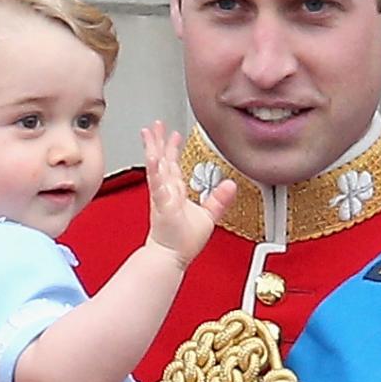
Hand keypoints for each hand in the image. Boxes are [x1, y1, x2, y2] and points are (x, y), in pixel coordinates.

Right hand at [142, 122, 235, 267]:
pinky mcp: (161, 202)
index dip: (173, 148)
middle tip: (156, 124)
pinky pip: (158, 183)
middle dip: (159, 141)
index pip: (173, 165)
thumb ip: (218, 200)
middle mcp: (167, 191)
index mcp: (176, 193)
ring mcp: (162, 195)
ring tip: (150, 132)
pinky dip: (155, 170)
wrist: (172, 257)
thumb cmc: (183, 241)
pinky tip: (153, 156)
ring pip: (157, 166)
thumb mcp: (208, 216)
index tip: (174, 134)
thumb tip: (230, 185)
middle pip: (162, 160)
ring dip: (153, 148)